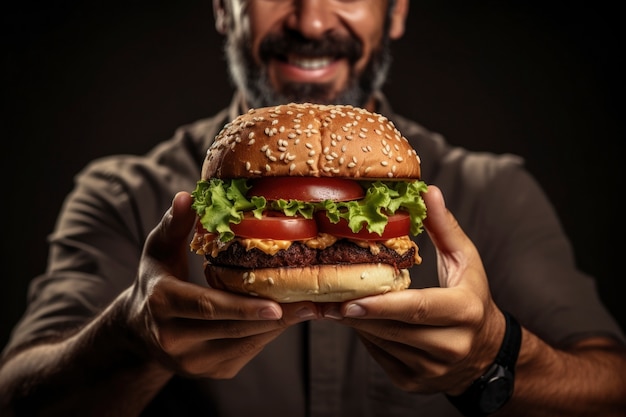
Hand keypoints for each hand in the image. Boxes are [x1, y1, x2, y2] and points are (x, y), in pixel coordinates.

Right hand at [125, 192, 317, 378]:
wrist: (138, 330)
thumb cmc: (156, 280)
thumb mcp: (158, 250)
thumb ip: (174, 225)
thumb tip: (187, 196)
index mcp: (162, 304)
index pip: (207, 307)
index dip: (242, 308)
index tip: (277, 305)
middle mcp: (174, 339)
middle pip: (233, 329)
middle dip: (276, 317)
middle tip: (312, 303)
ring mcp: (192, 362)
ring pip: (245, 344)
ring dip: (279, 327)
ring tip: (311, 308)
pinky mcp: (211, 372)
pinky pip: (247, 352)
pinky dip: (269, 334)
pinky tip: (289, 316)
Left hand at [321, 185, 505, 393]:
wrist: (486, 352)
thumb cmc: (473, 297)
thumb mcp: (466, 260)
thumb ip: (445, 228)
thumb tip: (428, 193)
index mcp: (465, 311)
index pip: (419, 308)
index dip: (383, 305)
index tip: (350, 300)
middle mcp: (451, 345)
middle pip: (393, 328)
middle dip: (356, 313)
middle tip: (322, 298)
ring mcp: (431, 369)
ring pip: (382, 343)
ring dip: (355, 324)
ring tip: (328, 304)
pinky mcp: (414, 381)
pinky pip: (379, 356)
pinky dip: (364, 336)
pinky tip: (351, 318)